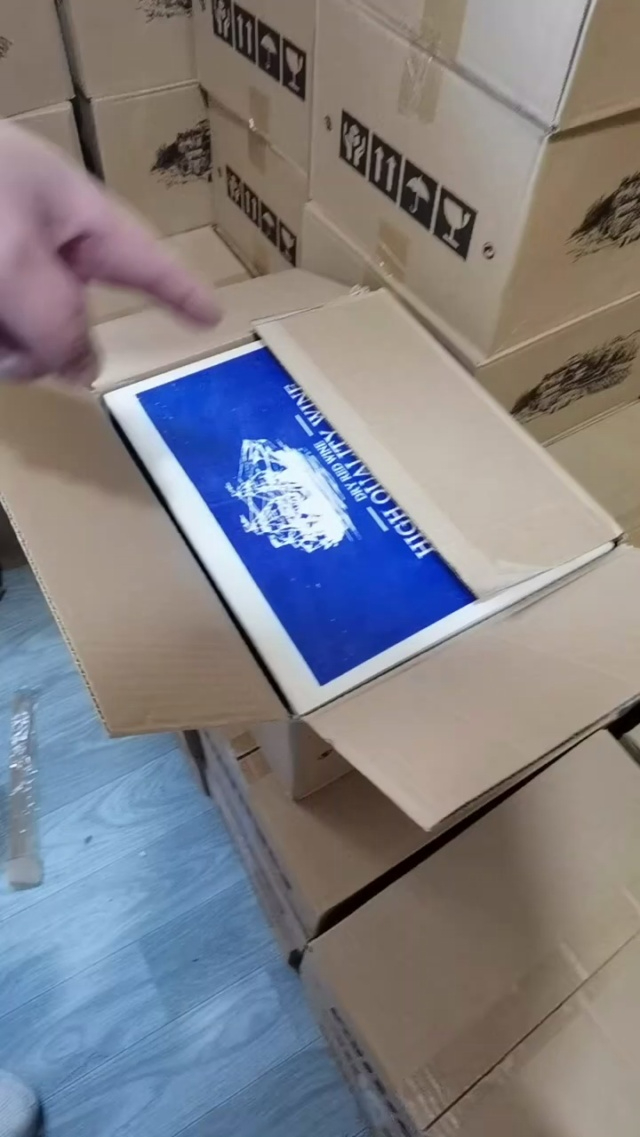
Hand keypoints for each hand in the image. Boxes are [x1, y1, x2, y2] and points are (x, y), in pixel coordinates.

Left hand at [0, 122, 221, 383]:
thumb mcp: (14, 260)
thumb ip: (59, 319)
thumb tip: (80, 370)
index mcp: (69, 211)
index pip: (142, 260)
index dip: (180, 292)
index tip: (212, 318)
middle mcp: (38, 241)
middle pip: (72, 319)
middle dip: (45, 349)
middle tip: (10, 356)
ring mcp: (0, 267)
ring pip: (24, 338)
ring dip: (2, 353)